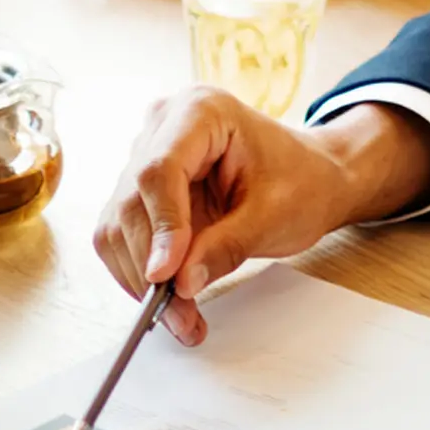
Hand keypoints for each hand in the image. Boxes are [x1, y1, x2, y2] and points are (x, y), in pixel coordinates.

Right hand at [93, 96, 429, 345]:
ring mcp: (146, 156)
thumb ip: (226, 247)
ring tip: (182, 318)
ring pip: (118, 224)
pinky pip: (123, 236)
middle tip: (180, 315)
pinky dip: (141, 274)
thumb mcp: (275, 216)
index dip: (160, 226)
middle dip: (151, 266)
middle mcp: (161, 127)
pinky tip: (171, 301)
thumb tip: (181, 283)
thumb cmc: (301, 181)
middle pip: (132, 201)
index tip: (166, 276)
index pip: (159, 170)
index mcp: (199, 111)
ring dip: (142, 279)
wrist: (311, 177)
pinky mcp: (141, 191)